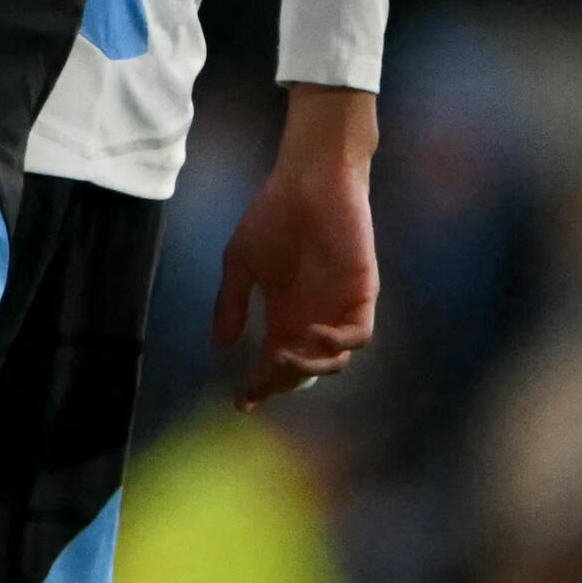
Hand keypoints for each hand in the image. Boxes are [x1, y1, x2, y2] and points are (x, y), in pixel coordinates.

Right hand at [214, 85, 381, 406]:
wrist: (308, 180)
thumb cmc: (273, 215)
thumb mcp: (240, 263)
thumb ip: (231, 305)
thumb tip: (220, 349)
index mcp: (285, 315)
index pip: (274, 363)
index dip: (259, 385)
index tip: (241, 402)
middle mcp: (313, 318)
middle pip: (302, 370)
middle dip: (280, 383)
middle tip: (259, 381)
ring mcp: (338, 307)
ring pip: (334, 361)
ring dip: (309, 368)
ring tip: (281, 356)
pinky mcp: (361, 292)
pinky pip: (359, 333)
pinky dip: (338, 343)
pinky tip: (312, 334)